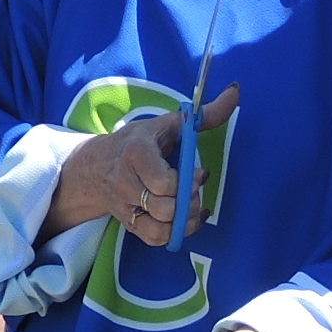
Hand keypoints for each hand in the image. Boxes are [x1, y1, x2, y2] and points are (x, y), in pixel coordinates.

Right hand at [47, 92, 241, 249]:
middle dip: (189, 204)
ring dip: (184, 223)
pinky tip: (186, 221)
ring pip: (159, 227)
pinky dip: (174, 235)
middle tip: (198, 193)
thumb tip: (235, 92)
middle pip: (163, 207)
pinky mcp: (128, 222)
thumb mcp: (168, 124)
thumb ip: (203, 114)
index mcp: (136, 152)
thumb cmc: (139, 142)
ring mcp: (125, 205)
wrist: (96, 165)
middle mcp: (126, 181)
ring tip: (195, 210)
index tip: (202, 173)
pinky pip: (153, 238)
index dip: (189, 183)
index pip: (162, 181)